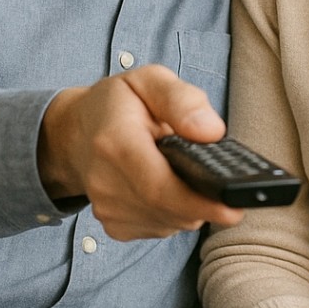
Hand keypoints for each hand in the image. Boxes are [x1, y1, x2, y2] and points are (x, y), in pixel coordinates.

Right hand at [37, 64, 244, 240]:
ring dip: (191, 204)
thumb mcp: (149, 80)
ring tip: (185, 172)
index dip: (199, 202)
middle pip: (172, 210)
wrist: (75, 134)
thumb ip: (182, 100)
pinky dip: (175, 212)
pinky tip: (170, 187)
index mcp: (115, 142)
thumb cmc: (117, 104)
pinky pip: (162, 227)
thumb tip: (212, 132)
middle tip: (225, 183)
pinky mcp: (116, 226)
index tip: (233, 207)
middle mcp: (106, 183)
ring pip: (173, 222)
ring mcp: (109, 209)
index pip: (159, 186)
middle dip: (206, 200)